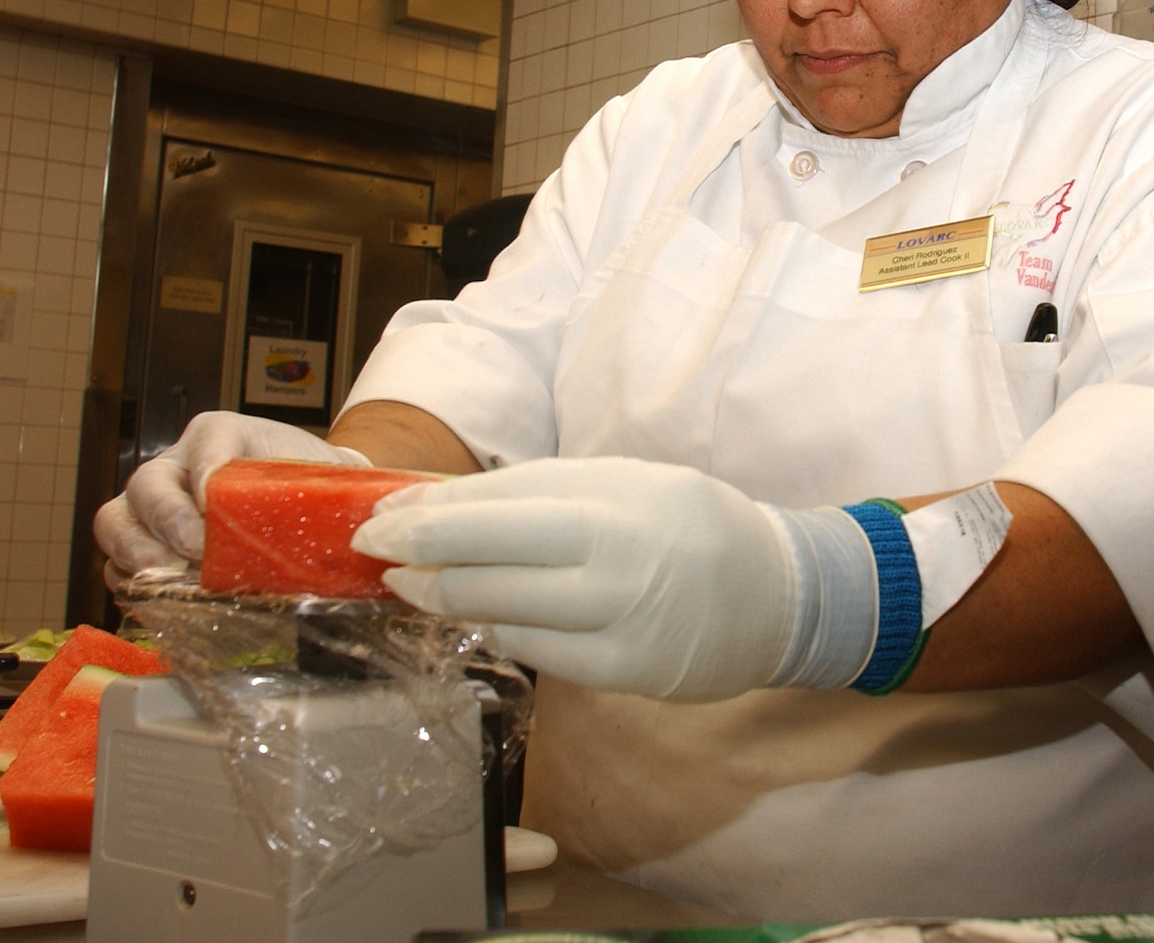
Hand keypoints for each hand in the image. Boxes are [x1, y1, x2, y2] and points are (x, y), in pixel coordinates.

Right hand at [93, 411, 370, 574]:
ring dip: (135, 555)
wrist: (311, 503)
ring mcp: (155, 504)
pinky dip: (131, 582)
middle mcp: (179, 463)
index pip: (206, 441)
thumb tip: (358, 531)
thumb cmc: (313, 487)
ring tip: (167, 582)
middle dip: (164, 520)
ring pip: (116, 520)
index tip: (215, 505)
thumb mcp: (320, 478)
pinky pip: (117, 562)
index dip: (205, 472)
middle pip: (146, 483)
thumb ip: (324, 494)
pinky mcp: (147, 543)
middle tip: (193, 553)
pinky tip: (159, 601)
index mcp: (222, 434)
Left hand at [350, 457, 804, 701]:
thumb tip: (454, 504)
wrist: (781, 593)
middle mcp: (615, 552)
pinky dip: (497, 632)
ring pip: (504, 608)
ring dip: (445, 597)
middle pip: (489, 552)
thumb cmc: (692, 526)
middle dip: (419, 552)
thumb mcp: (629, 482)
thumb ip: (551, 493)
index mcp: (614, 493)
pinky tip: (473, 620)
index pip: (498, 500)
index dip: (432, 510)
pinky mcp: (624, 670)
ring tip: (410, 586)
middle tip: (373, 549)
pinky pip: (538, 652)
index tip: (383, 513)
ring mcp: (620, 616)